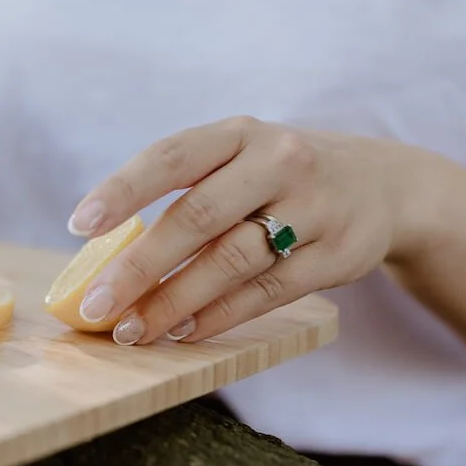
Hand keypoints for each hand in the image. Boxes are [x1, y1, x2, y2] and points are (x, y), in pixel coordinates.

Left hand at [66, 116, 409, 345]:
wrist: (385, 185)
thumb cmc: (278, 175)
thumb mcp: (239, 156)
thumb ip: (185, 187)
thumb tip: (102, 247)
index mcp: (239, 133)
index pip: (171, 157)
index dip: (121, 190)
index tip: (79, 225)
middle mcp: (278, 162)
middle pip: (196, 218)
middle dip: (138, 267)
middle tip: (95, 304)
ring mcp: (314, 210)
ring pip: (230, 262)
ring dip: (173, 302)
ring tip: (132, 329)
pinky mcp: (337, 257)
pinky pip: (266, 292)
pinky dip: (218, 317)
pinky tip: (182, 332)